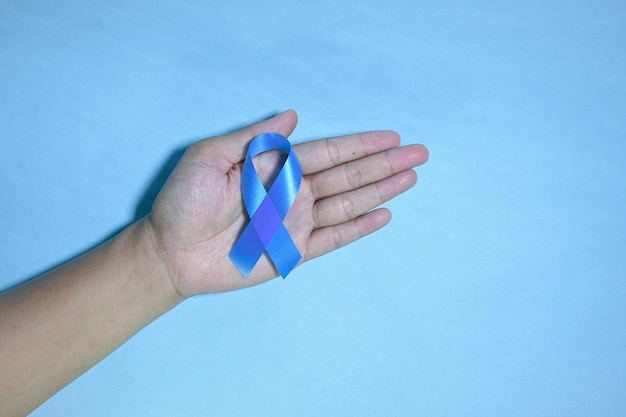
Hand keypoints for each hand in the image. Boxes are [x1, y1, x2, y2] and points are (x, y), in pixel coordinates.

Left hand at [148, 110, 428, 295]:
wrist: (170, 251)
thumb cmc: (183, 200)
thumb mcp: (211, 157)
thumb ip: (254, 139)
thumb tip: (291, 116)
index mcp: (276, 167)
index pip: (328, 152)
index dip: (361, 144)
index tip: (392, 137)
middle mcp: (292, 192)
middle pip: (348, 175)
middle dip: (384, 164)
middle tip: (419, 153)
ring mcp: (295, 222)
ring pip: (347, 203)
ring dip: (380, 190)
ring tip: (411, 178)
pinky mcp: (292, 251)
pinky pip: (332, 239)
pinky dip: (358, 227)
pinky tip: (383, 215)